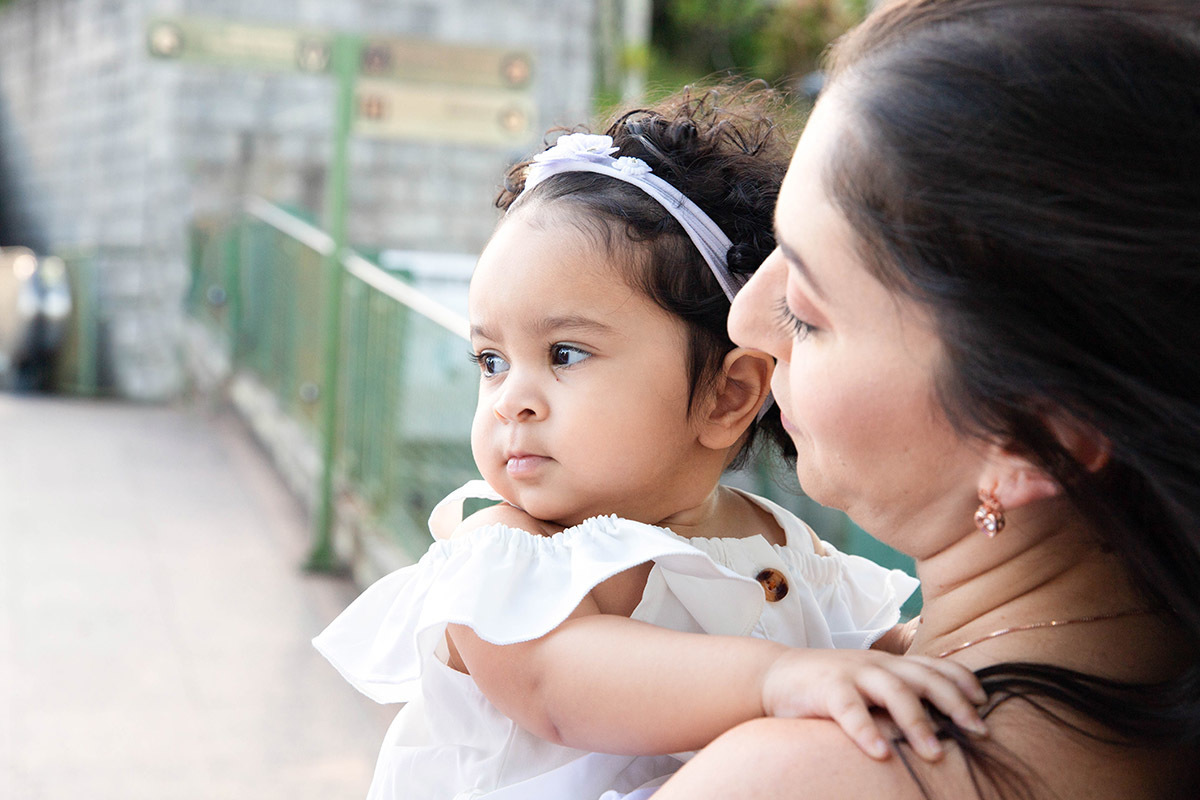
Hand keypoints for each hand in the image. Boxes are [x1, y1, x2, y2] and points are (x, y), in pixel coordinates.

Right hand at [760, 648, 986, 761]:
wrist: (776, 676)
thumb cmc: (831, 687)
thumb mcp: (870, 684)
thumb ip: (900, 696)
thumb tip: (945, 726)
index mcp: (891, 663)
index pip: (936, 665)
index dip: (964, 682)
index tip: (986, 704)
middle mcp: (877, 664)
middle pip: (924, 678)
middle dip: (955, 704)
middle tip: (979, 732)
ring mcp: (852, 674)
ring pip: (893, 692)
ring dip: (918, 722)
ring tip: (935, 754)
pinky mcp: (826, 689)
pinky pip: (849, 710)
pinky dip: (866, 732)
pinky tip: (880, 755)